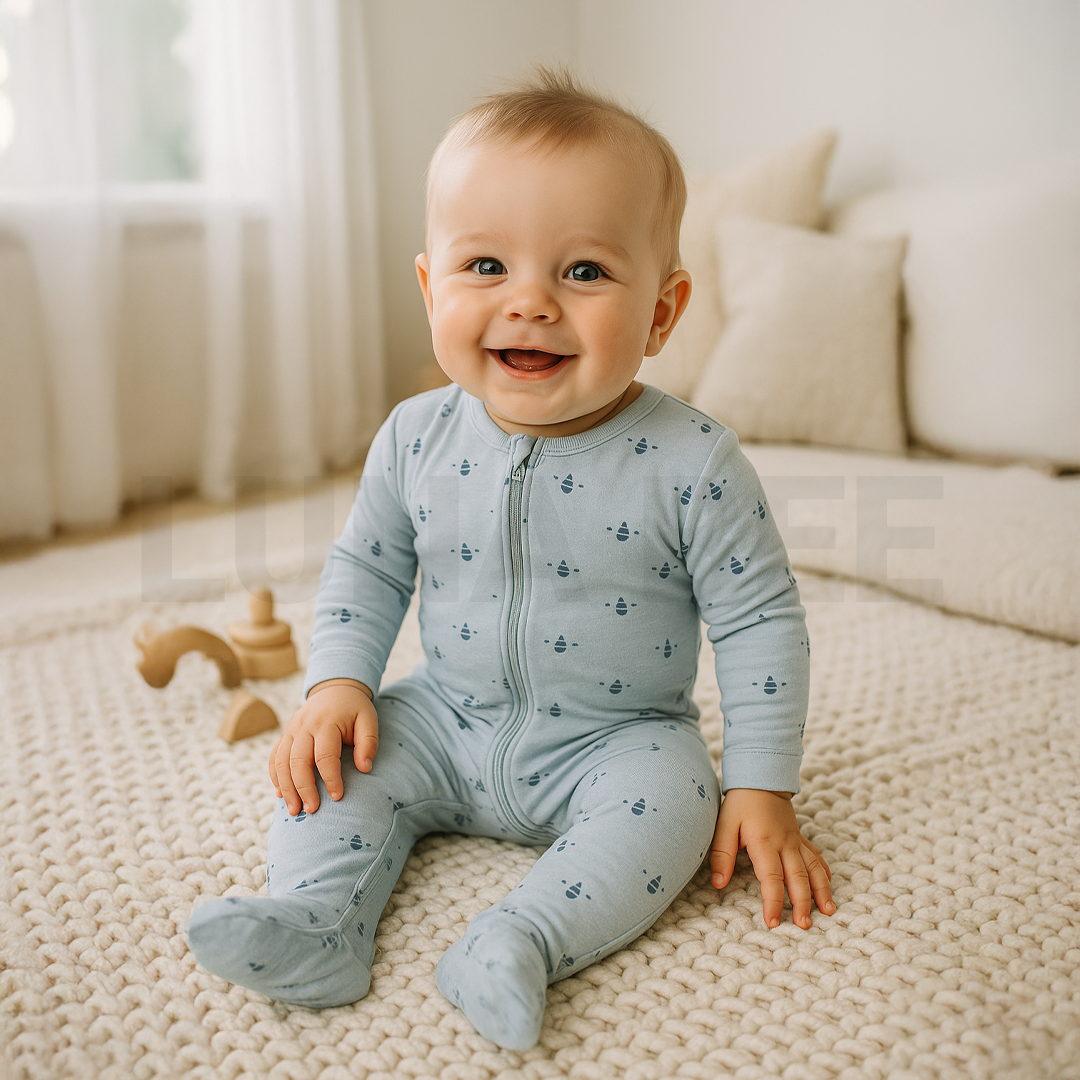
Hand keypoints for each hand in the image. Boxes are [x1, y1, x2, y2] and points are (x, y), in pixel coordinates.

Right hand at [268, 679, 377, 815]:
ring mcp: (291, 730)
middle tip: (311, 810)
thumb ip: (368, 743)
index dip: (330, 778)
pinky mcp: (285, 735)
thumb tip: (364, 768)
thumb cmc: (354, 709)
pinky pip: (274, 757)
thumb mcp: (368, 720)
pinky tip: (281, 794)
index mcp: (326, 722)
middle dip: (303, 788)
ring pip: (281, 761)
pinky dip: (275, 776)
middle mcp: (304, 726)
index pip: (325, 755)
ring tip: (294, 810)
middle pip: (298, 761)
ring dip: (286, 787)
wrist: (335, 689)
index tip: (337, 797)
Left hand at [710, 788, 834, 928]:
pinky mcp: (799, 837)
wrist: (760, 778)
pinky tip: (828, 885)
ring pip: (813, 868)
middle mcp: (785, 844)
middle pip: (798, 877)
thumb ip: (721, 854)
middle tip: (805, 926)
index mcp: (765, 842)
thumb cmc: (740, 803)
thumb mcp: (724, 825)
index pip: (771, 877)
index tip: (773, 922)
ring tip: (828, 911)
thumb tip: (718, 884)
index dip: (773, 901)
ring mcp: (795, 841)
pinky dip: (824, 872)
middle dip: (803, 903)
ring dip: (822, 890)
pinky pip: (816, 856)